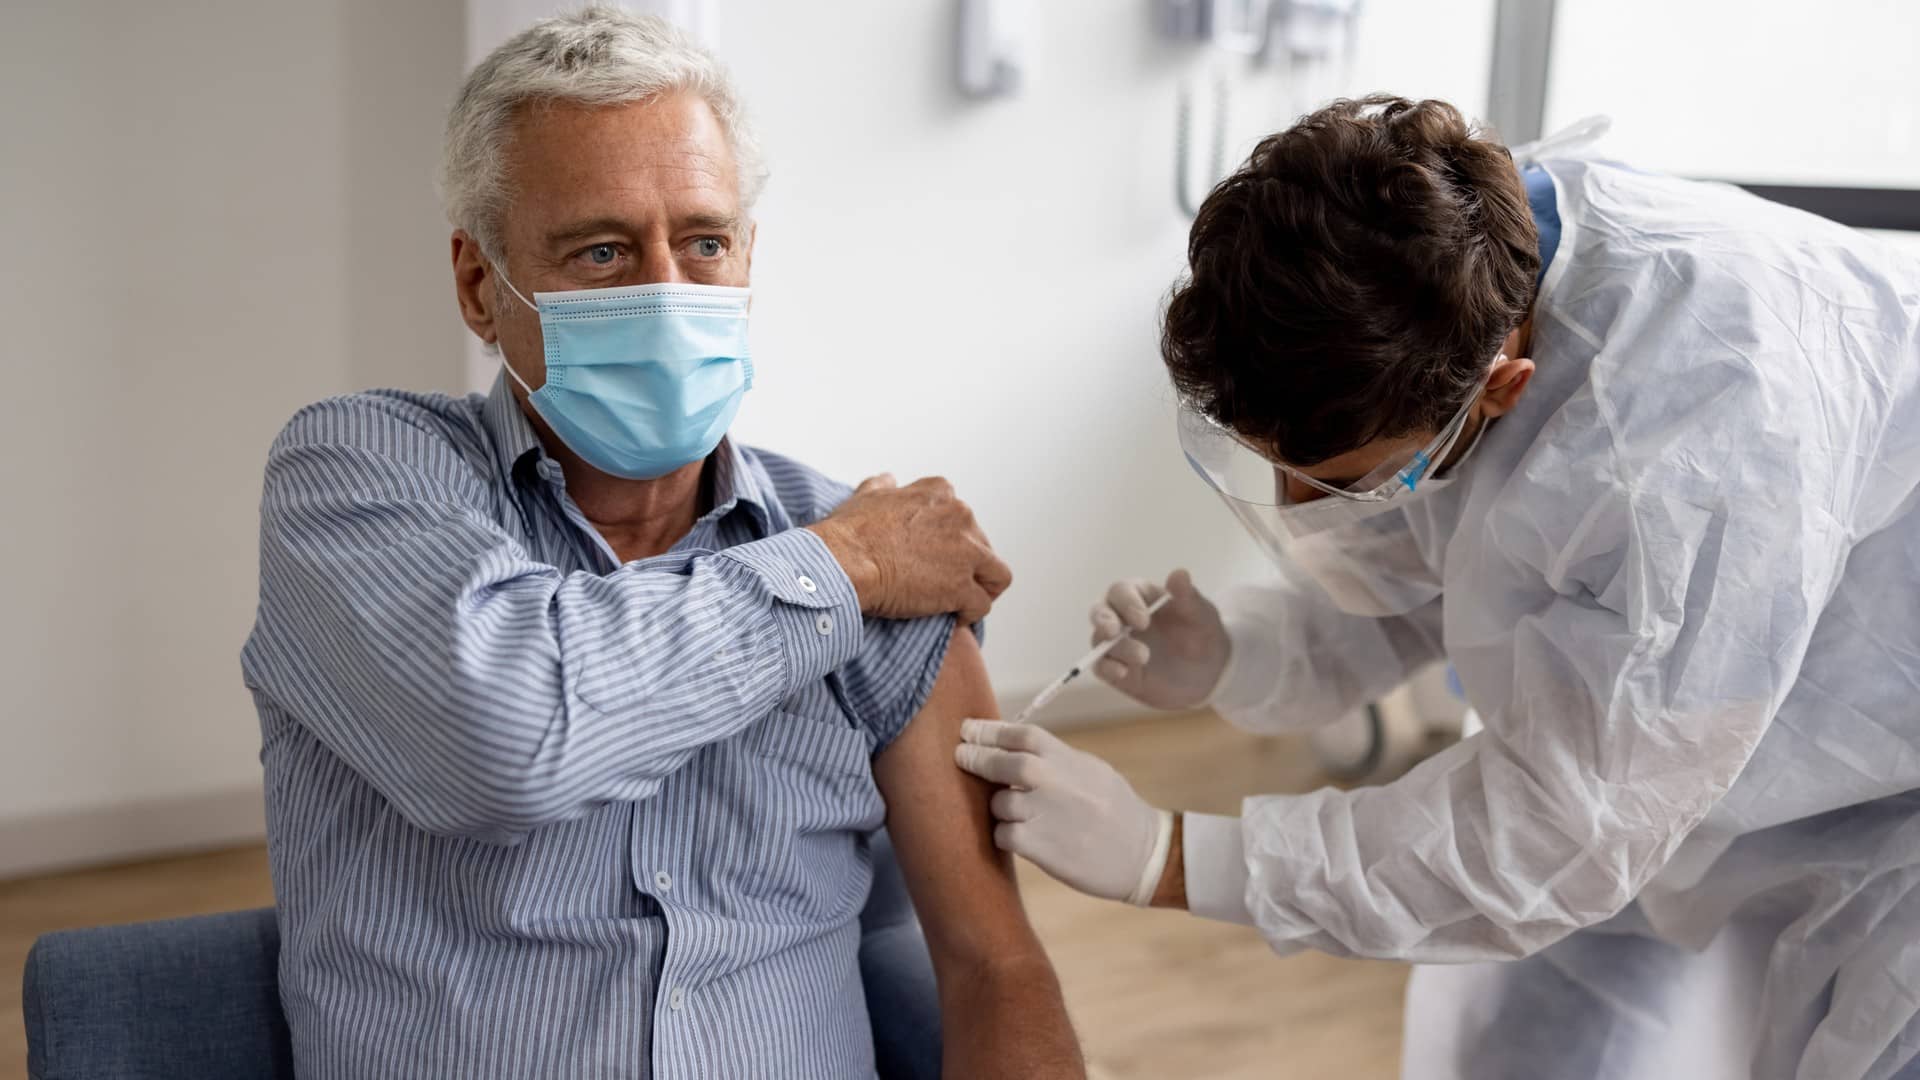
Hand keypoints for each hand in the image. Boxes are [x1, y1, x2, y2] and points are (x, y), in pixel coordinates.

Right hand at [808, 474, 1012, 623]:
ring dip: (983, 589)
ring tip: (963, 603)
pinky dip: (971, 614)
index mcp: (940, 494)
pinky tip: (953, 619)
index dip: (953, 539)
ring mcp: (966, 553)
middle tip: (945, 583)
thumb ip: (883, 486)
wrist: (845, 561)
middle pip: (981, 545)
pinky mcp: (962, 587)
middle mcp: (960, 516)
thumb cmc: (850, 532)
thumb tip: (888, 480)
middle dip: (968, 566)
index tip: (938, 556)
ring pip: (997, 574)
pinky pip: (982, 605)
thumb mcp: (867, 496)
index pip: (962, 517)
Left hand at [954, 720, 1167, 903]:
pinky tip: (1016, 836)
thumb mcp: (1092, 771)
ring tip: (1009, 810)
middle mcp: (1059, 783)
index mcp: (1071, 760)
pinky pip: (1005, 834)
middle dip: (977, 757)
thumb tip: (1014, 748)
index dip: (990, 730)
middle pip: (1005, 762)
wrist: (1144, 855)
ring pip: (1001, 802)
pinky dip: (1004, 834)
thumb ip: (1056, 759)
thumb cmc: (1117, 811)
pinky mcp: (1043, 848)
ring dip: (997, 805)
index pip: (1023, 734)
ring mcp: (1050, 815)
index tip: (968, 729)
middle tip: (960, 755)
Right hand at [1090, 569, 1229, 708]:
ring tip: (1143, 657)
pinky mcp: (1116, 669)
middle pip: (1099, 612)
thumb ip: (1187, 596)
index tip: (1143, 620)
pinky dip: (1107, 668)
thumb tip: (1179, 573)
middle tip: (1114, 631)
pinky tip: (1122, 672)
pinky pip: (1101, 667)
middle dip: (1103, 620)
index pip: (1120, 591)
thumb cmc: (1201, 634)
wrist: (1209, 671)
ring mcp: (1117, 644)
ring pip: (1099, 640)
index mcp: (1138, 596)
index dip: (1127, 603)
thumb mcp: (1201, 615)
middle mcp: (1121, 618)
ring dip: (1116, 648)